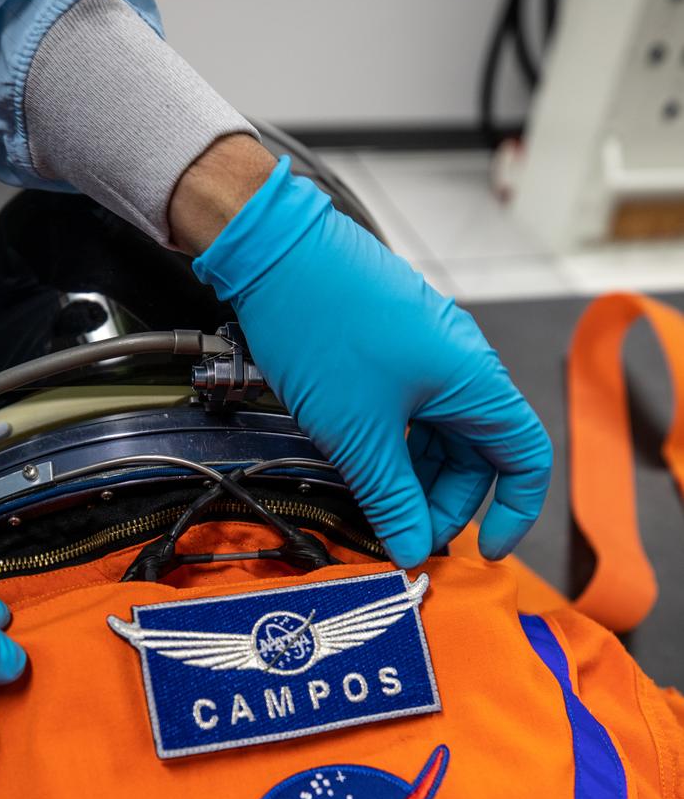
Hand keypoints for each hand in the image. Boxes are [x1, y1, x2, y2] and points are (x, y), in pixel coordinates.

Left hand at [191, 156, 551, 567]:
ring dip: (415, 479)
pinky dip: (394, 449)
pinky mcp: (394, 352)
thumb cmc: (321, 325)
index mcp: (474, 382)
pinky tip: (362, 470)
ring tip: (376, 509)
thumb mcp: (357, 434)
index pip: (525, 457)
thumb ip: (390, 499)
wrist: (273, 250)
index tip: (483, 548)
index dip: (514, 511)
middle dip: (445, 503)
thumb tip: (410, 549)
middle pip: (477, 455)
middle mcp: (461, 367)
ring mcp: (428, 357)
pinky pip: (410, 414)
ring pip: (439, 437)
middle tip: (403, 537)